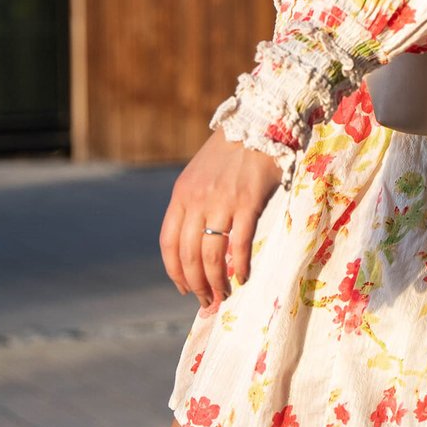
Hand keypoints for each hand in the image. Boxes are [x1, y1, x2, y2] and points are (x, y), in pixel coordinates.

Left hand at [159, 127, 283, 314]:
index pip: (169, 242)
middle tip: (207, 301)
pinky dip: (239, 265)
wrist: (258, 124)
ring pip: (211, 254)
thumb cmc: (230, 152)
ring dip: (216, 281)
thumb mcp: (200, 174)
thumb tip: (196, 245)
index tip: (184, 288)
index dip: (174, 270)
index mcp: (181, 194)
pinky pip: (239, 243)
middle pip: (189, 254)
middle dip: (196, 284)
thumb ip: (194, 204)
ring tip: (223, 296)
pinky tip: (242, 277)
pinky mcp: (247, 201)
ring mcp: (222, 201)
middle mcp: (197, 199)